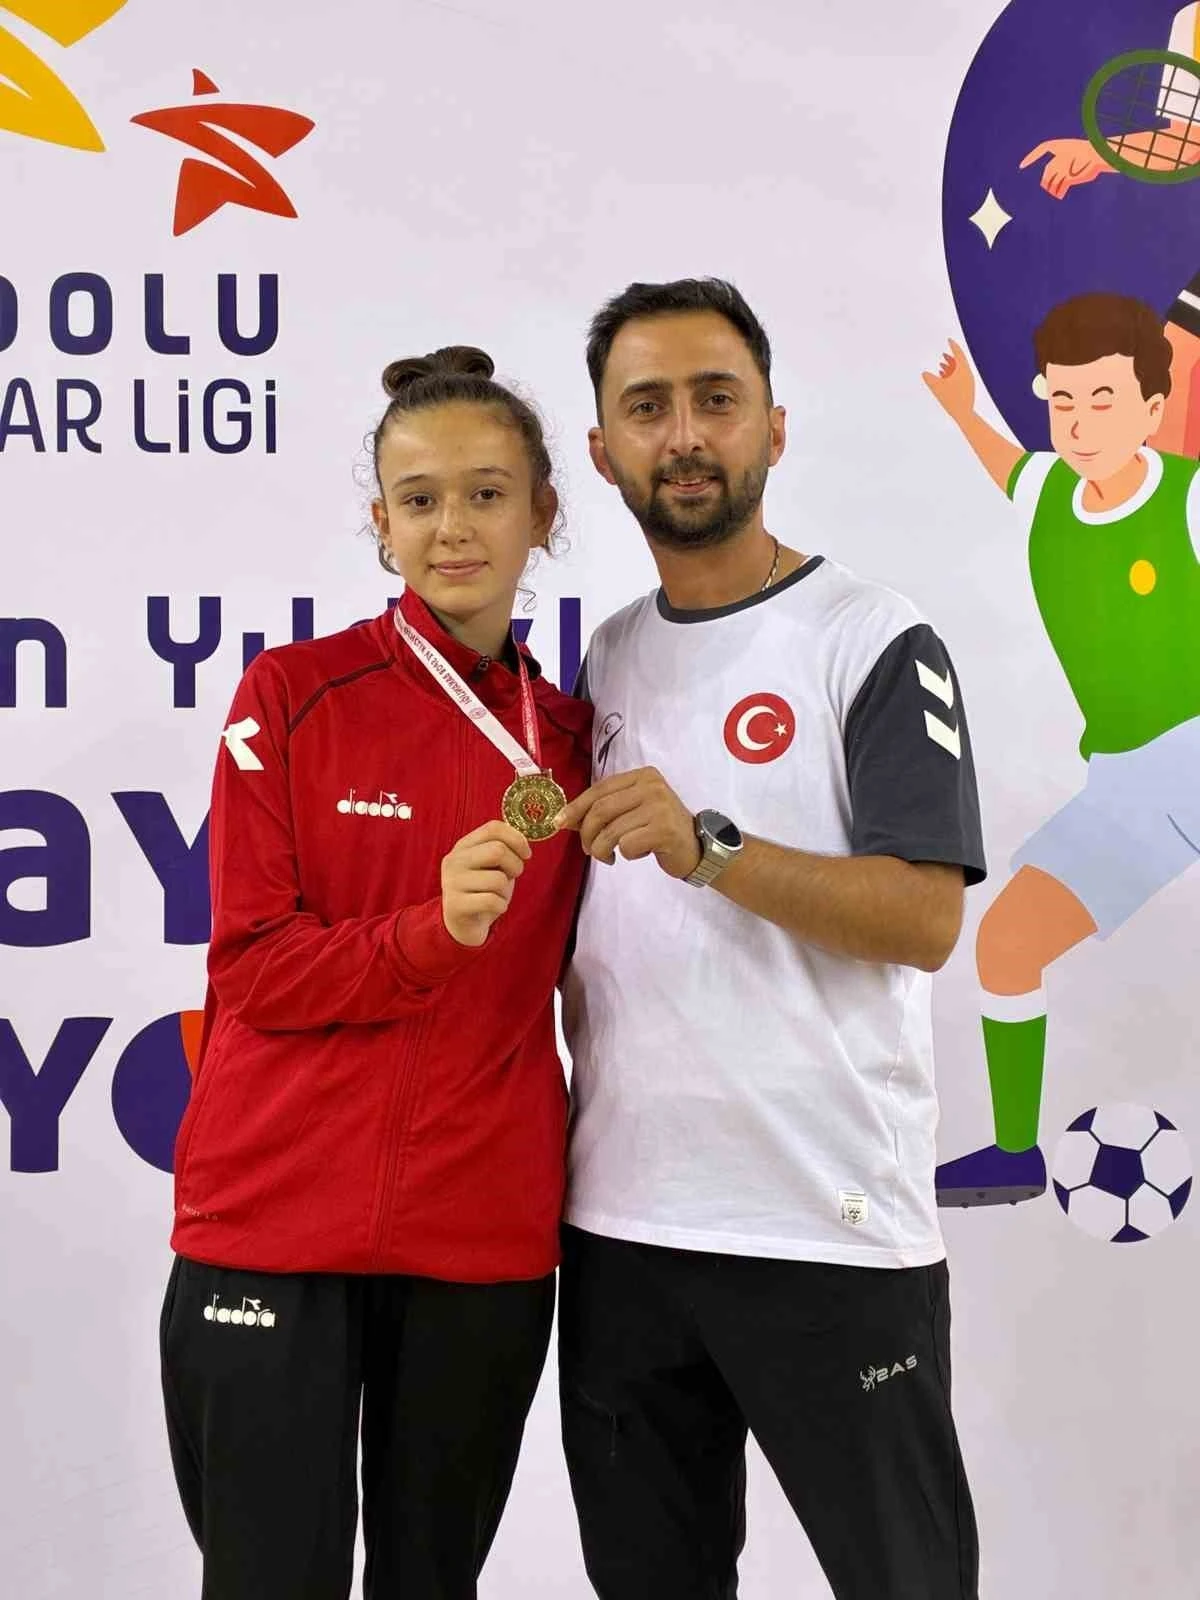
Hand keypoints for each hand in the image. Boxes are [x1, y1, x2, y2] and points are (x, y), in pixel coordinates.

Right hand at [441, 820, 530, 946]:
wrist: (463, 924)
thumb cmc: (483, 890)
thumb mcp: (492, 865)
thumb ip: (503, 849)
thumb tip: (523, 844)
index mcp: (464, 846)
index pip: (494, 828)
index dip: (517, 839)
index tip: (526, 854)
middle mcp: (454, 860)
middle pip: (498, 850)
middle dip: (515, 866)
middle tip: (512, 877)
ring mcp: (451, 882)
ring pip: (498, 879)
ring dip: (506, 891)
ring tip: (497, 896)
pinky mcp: (455, 905)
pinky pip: (492, 901)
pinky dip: (501, 906)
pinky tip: (493, 908)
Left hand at [553, 768, 700, 878]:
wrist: (697, 848)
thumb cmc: (660, 830)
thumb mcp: (632, 812)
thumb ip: (603, 811)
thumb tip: (564, 819)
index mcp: (642, 776)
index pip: (599, 789)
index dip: (576, 807)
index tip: (559, 824)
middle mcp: (651, 786)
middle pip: (601, 810)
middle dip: (586, 834)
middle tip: (588, 850)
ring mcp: (660, 806)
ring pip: (611, 831)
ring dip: (601, 849)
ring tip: (608, 856)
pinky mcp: (664, 830)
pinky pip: (626, 845)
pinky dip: (624, 855)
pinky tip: (636, 854)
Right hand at [922, 338, 974, 424]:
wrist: (964, 414)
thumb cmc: (952, 401)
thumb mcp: (937, 388)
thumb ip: (930, 379)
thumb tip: (924, 373)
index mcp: (963, 370)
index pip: (958, 354)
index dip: (953, 346)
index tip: (949, 340)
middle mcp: (967, 374)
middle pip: (959, 362)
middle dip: (950, 358)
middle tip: (944, 353)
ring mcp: (968, 382)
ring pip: (958, 371)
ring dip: (950, 367)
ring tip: (941, 364)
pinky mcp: (966, 389)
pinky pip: (959, 378)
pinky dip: (951, 375)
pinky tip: (944, 377)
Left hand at [1020, 137, 1109, 197]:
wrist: (1100, 154)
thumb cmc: (1093, 156)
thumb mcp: (1077, 156)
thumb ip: (1065, 163)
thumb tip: (1055, 178)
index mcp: (1061, 145)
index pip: (1043, 149)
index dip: (1031, 157)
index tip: (1021, 165)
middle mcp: (1058, 157)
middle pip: (1047, 174)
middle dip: (1047, 182)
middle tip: (1050, 188)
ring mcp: (1061, 168)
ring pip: (1051, 183)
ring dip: (1053, 189)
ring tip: (1058, 192)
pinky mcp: (1066, 178)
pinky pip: (1059, 189)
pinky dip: (1059, 193)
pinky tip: (1060, 195)